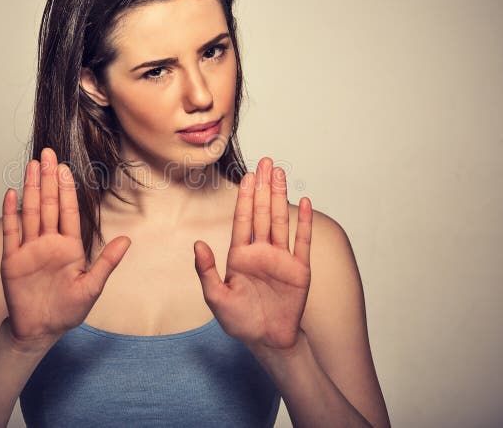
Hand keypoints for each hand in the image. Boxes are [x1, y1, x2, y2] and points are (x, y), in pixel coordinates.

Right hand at [1, 147, 130, 345]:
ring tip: (31, 165)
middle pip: (47, 204)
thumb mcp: (91, 287)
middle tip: (47, 153)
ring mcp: (29, 249)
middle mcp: (48, 243)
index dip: (65, 189)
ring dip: (30, 188)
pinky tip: (11, 193)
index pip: (68, 211)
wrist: (40, 331)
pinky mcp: (12, 260)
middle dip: (47, 179)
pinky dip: (10, 213)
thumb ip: (106, 262)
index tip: (65, 168)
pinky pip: (11, 232)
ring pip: (30, 212)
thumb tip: (127, 240)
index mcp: (69, 247)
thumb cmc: (67, 311)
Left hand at [193, 157, 312, 352]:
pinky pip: (302, 241)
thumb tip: (198, 245)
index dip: (245, 197)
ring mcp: (282, 258)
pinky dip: (304, 222)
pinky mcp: (299, 269)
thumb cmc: (240, 321)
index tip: (247, 176)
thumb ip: (207, 271)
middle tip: (266, 162)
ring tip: (280, 173)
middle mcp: (261, 252)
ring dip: (281, 196)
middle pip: (263, 213)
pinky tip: (303, 202)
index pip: (243, 220)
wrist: (268, 340)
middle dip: (264, 187)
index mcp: (241, 255)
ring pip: (281, 221)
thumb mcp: (217, 297)